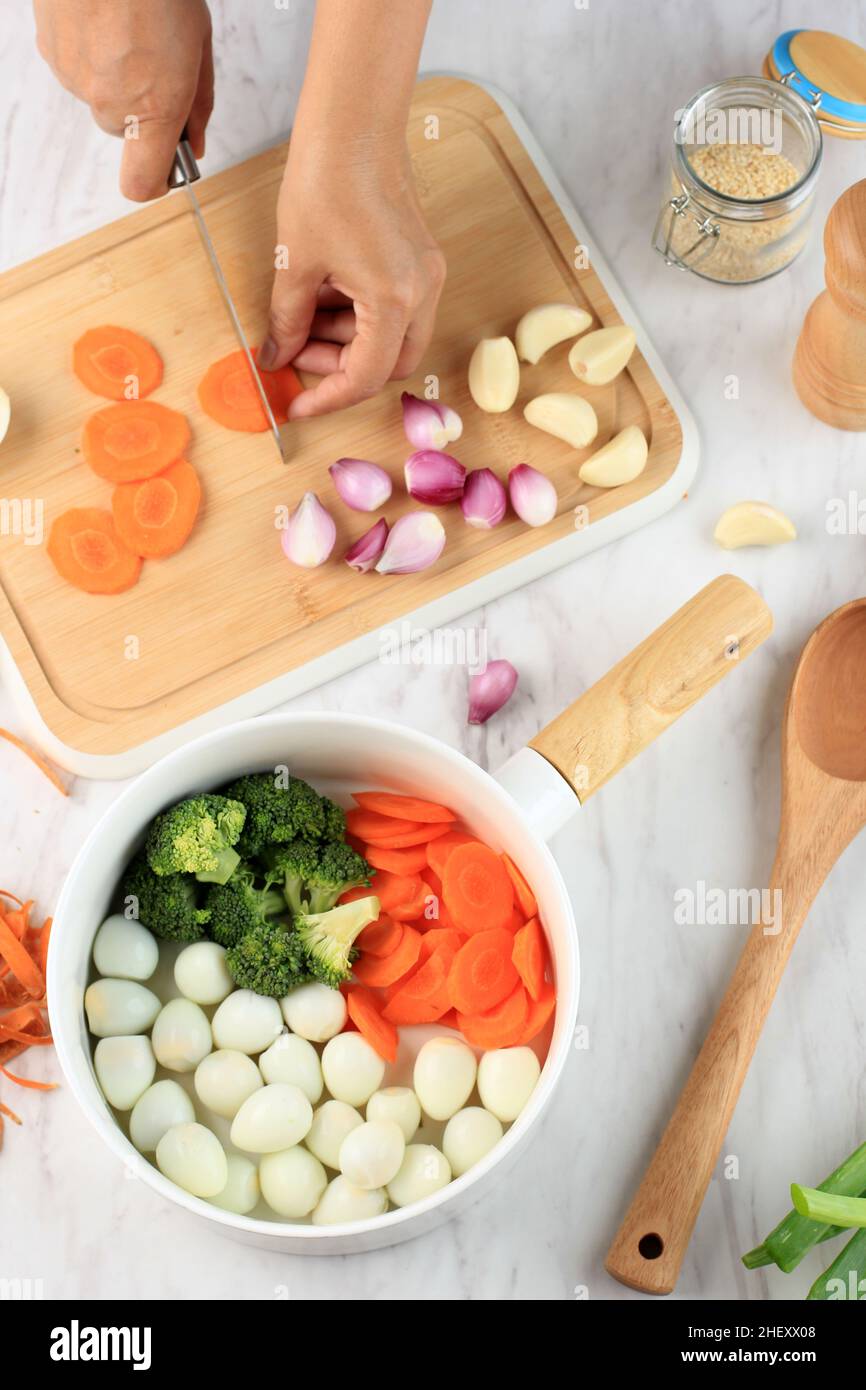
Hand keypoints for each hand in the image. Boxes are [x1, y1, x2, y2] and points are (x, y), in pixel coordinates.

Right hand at [34, 0, 212, 200]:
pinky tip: (105, 19)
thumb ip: (198, 104)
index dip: (156, 183)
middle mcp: (108, 102)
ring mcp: (74, 77)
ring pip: (99, 96)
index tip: (169, 171)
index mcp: (153, 108)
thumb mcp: (199, 46)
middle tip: (160, 65)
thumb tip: (195, 142)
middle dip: (143, 109)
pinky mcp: (51, 51)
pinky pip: (76, 67)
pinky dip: (91, 52)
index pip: (141, 183)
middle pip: (124, 131)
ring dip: (116, 75)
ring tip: (131, 29)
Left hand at [259, 134, 445, 417]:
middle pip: (388, 364)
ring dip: (348, 341)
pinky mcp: (421, 259)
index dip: (327, 398)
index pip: (364, 377)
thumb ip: (287, 321)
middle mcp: (422, 293)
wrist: (354, 121)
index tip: (297, 405)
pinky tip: (325, 294)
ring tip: (303, 316)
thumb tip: (277, 357)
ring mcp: (427, 275)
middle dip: (341, 369)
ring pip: (393, 338)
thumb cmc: (326, 179)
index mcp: (394, 300)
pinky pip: (396, 308)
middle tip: (298, 355)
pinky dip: (360, 315)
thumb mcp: (295, 262)